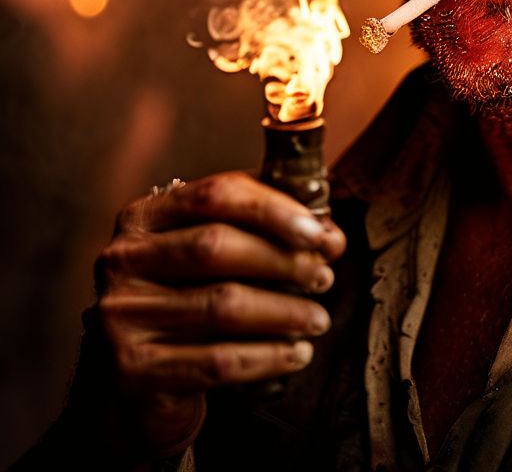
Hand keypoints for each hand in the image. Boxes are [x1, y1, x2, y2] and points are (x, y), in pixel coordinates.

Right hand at [94, 171, 346, 455]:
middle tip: (324, 277)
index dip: (273, 209)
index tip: (319, 232)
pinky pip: (215, 361)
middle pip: (215, 246)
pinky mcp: (131, 369)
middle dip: (282, 261)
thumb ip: (269, 230)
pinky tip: (296, 354)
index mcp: (146, 216)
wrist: (144, 377)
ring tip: (318, 318)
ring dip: (284, 312)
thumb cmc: (193, 295)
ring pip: (220, 306)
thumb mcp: (220, 251)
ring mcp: (121, 314)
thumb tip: (329, 235)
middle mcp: (123, 258)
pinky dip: (267, 357)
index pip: (215, 195)